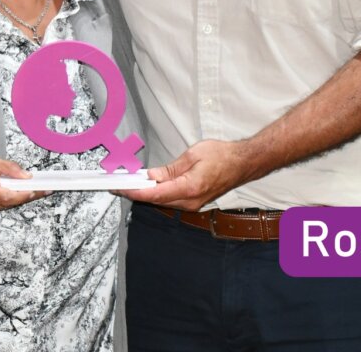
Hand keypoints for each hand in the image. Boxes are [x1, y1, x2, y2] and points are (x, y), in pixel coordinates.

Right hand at [0, 153, 48, 212]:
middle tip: (46, 189)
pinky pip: (3, 204)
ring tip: (40, 189)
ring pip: (9, 204)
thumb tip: (25, 175)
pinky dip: (14, 197)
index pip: (8, 196)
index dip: (24, 194)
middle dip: (29, 195)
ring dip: (23, 197)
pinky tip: (23, 191)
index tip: (38, 189)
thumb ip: (8, 168)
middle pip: (11, 202)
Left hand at [119, 139, 248, 210]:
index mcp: (189, 188)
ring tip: (129, 184)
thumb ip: (170, 169)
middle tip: (118, 184)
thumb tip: (152, 177)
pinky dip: (157, 194)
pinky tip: (148, 186)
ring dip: (146, 194)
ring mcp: (192, 204)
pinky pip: (171, 200)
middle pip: (156, 201)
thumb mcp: (192, 155)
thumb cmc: (221, 156)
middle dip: (136, 193)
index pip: (155, 194)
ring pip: (162, 201)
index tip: (121, 189)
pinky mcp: (193, 202)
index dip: (135, 192)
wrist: (242, 163)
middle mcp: (190, 201)